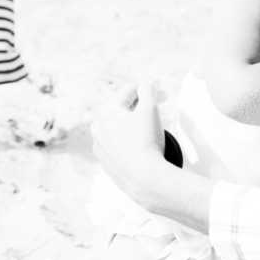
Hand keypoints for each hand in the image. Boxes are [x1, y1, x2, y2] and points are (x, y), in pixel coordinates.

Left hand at [91, 82, 167, 208]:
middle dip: (139, 106)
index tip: (161, 92)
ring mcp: (100, 146)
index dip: (148, 89)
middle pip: (121, 109)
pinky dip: (129, 140)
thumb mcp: (150, 108)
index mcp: (106, 112)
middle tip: (156, 108)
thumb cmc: (146, 140)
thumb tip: (147, 82)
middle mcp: (98, 127)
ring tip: (149, 127)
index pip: (129, 91)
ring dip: (133, 123)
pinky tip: (141, 144)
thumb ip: (148, 90)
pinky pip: (117, 144)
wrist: (143, 177)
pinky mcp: (106, 162)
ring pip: (118, 127)